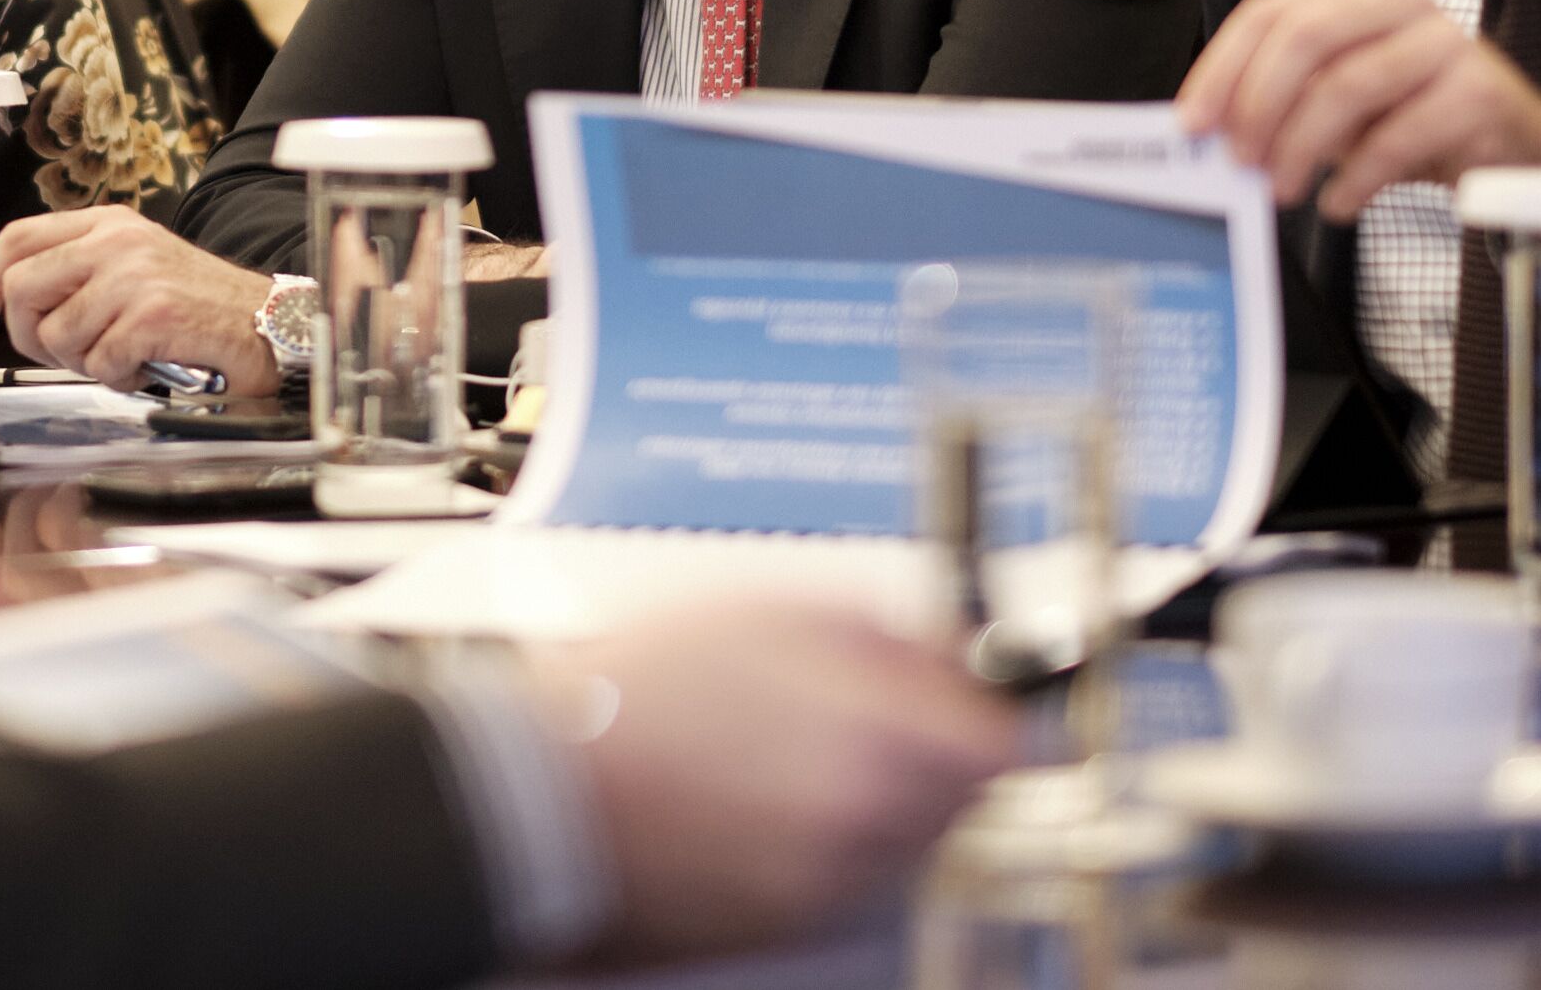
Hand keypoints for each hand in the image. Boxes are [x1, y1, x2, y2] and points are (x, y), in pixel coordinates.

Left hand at [0, 207, 281, 394]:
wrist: (267, 323)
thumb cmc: (195, 307)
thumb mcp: (133, 268)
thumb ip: (78, 274)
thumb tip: (9, 303)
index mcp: (107, 224)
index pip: (18, 238)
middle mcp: (116, 241)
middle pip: (22, 288)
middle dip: (31, 335)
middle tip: (70, 353)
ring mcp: (134, 275)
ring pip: (58, 335)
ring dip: (85, 362)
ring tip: (125, 354)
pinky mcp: (153, 314)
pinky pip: (100, 363)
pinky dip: (121, 378)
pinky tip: (150, 365)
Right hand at [551, 606, 1015, 961]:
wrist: (534, 793)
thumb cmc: (633, 692)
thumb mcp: (771, 611)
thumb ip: (888, 631)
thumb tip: (958, 649)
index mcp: (879, 740)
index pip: (1006, 744)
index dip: (996, 713)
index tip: (984, 700)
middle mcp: (868, 826)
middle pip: (961, 795)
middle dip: (931, 750)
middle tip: (864, 710)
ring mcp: (828, 890)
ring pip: (905, 842)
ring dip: (879, 799)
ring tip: (789, 751)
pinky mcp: (784, 930)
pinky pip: (845, 883)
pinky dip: (823, 845)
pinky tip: (755, 799)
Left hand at [1175, 0, 1540, 218]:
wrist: (1514, 147)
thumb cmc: (1411, 117)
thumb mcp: (1338, 100)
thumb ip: (1282, 100)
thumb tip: (1211, 130)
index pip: (1268, 13)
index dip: (1223, 68)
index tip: (1193, 123)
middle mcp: (1399, 0)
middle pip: (1304, 37)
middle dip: (1258, 104)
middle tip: (1240, 161)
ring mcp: (1445, 40)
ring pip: (1347, 85)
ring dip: (1302, 146)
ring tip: (1284, 190)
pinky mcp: (1478, 91)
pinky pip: (1398, 136)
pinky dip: (1356, 178)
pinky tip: (1338, 205)